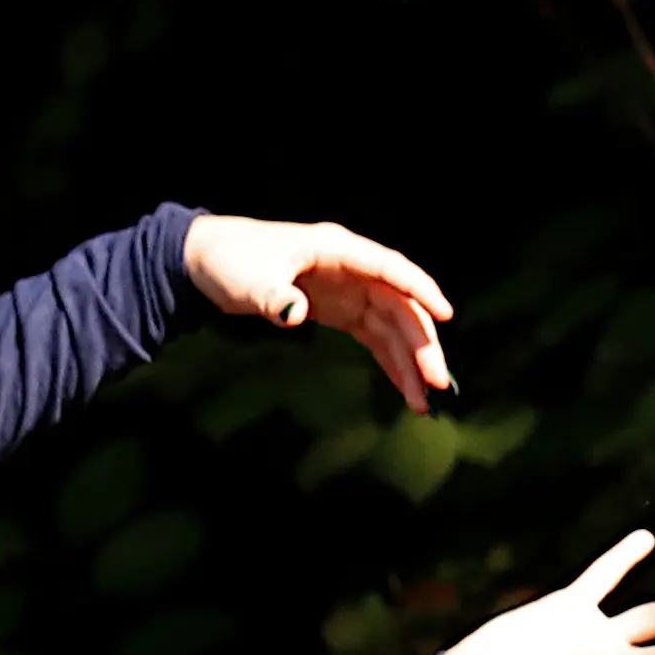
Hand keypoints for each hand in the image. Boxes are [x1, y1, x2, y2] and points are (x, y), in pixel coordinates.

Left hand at [187, 216, 455, 407]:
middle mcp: (353, 270)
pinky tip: (406, 391)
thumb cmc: (230, 260)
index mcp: (338, 250)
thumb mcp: (247, 279)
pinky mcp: (342, 312)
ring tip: (424, 404)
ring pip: (393, 328)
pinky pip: (375, 339)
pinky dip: (391, 364)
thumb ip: (272, 296)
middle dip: (421, 345)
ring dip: (410, 363)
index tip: (446, 316)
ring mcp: (351, 292)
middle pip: (400, 307)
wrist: (208, 262)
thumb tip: (293, 314)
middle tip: (437, 383)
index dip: (419, 290)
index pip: (390, 270)